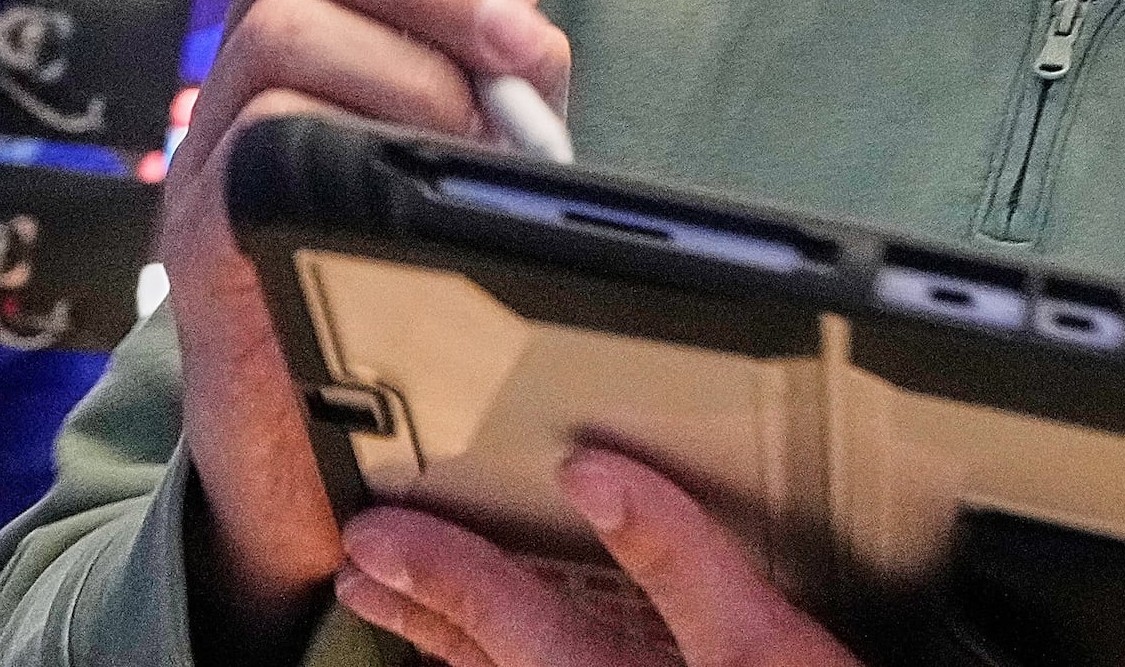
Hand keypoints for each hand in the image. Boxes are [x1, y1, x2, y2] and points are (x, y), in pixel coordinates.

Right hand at [155, 0, 573, 655]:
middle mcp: (233, 91)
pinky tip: (426, 192)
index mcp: (293, 55)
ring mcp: (208, 163)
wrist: (304, 468)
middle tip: (517, 50)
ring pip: (280, 30)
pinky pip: (261, 144)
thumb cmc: (394, 303)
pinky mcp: (205, 245)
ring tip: (477, 136)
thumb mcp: (448, 169)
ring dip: (410, 65)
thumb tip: (533, 38)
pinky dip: (361, 143)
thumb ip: (485, 92)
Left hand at [336, 449, 856, 666]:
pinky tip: (504, 661)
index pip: (503, 617)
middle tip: (361, 569)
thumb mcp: (763, 643)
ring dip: (453, 648)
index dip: (436, 567)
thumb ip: (680, 556)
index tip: (375, 533)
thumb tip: (593, 475)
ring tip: (404, 615)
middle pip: (490, 662)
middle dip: (423, 610)